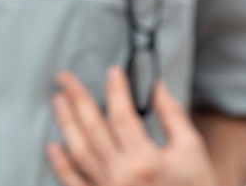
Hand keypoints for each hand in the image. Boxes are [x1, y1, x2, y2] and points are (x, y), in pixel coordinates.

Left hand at [47, 67, 217, 185]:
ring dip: (66, 123)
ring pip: (80, 151)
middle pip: (93, 128)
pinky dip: (61, 166)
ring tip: (58, 101)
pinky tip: (53, 147)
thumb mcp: (192, 150)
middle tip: (65, 78)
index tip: (112, 72)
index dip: (116, 90)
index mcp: (147, 161)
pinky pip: (74, 184)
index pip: (123, 115)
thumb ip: (173, 116)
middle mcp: (123, 175)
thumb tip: (157, 87)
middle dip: (77, 98)